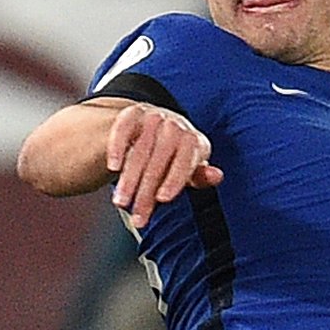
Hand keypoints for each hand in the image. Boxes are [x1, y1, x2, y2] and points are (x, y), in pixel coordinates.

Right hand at [106, 102, 222, 229]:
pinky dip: (117, 147)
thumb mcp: (189, 168)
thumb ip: (199, 176)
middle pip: (159, 159)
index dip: (175, 179)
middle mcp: (175, 126)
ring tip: (120, 202)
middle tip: (137, 216)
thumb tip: (216, 176)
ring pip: (140, 150)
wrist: (156, 126)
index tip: (163, 199)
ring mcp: (153, 118)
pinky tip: (113, 167)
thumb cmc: (175, 156)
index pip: (186, 158)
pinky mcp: (132, 114)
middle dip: (146, 190)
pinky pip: (123, 129)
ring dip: (129, 179)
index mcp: (193, 141)